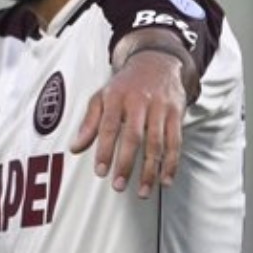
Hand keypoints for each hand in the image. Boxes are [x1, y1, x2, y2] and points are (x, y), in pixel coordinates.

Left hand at [70, 50, 186, 198]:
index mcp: (117, 98)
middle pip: (134, 137)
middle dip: (126, 163)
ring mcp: (160, 108)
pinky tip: (165, 179)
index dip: (104, 150)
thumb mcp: (101, 96)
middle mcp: (139, 102)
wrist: (155, 63)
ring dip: (150, 170)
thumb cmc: (124, 85)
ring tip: (142, 190)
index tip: (101, 171)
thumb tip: (75, 147)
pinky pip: (175, 142)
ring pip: (157, 143)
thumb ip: (89, 122)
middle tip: (118, 185)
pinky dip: (171, 163)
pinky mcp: (177, 114)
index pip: (109, 127)